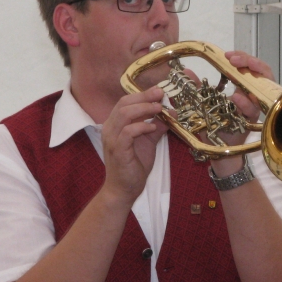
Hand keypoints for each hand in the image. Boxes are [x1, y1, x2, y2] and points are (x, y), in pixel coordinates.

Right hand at [101, 87, 167, 204]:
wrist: (124, 189)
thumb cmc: (133, 166)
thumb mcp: (149, 141)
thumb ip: (157, 126)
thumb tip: (172, 113)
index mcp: (115, 124)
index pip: (125, 102)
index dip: (142, 94)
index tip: (159, 91)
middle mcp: (109, 128)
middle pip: (124, 103)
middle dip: (144, 97)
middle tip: (160, 95)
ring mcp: (111, 139)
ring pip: (124, 114)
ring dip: (144, 109)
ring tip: (159, 109)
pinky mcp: (117, 150)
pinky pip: (128, 131)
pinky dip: (142, 126)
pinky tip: (153, 128)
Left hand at [185, 51, 273, 177]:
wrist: (217, 150)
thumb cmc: (214, 125)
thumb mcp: (202, 103)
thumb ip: (196, 88)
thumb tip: (185, 72)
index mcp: (243, 88)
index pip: (250, 67)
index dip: (242, 57)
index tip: (228, 54)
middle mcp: (252, 96)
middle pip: (262, 73)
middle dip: (250, 62)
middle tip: (234, 59)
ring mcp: (254, 108)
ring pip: (264, 88)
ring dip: (252, 76)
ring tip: (236, 71)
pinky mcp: (253, 122)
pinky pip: (254, 110)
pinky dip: (246, 103)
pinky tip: (236, 97)